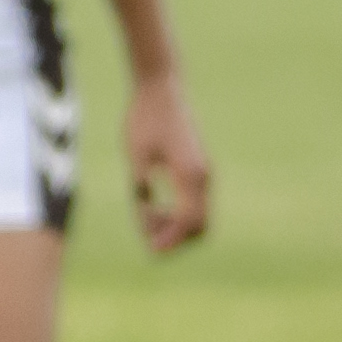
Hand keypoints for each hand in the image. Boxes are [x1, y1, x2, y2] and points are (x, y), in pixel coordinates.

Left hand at [125, 75, 211, 254]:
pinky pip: (196, 204)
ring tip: (147, 217)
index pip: (188, 220)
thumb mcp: (136, 156)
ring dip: (177, 227)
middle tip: (147, 239)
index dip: (170, 239)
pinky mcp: (199, 170)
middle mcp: (204, 177)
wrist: (162, 90)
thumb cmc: (145, 119)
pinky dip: (180, 214)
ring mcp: (204, 174)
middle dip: (176, 239)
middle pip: (200, 225)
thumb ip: (142, 189)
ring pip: (201, 217)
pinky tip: (155, 206)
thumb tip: (147, 216)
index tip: (151, 251)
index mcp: (190, 175)